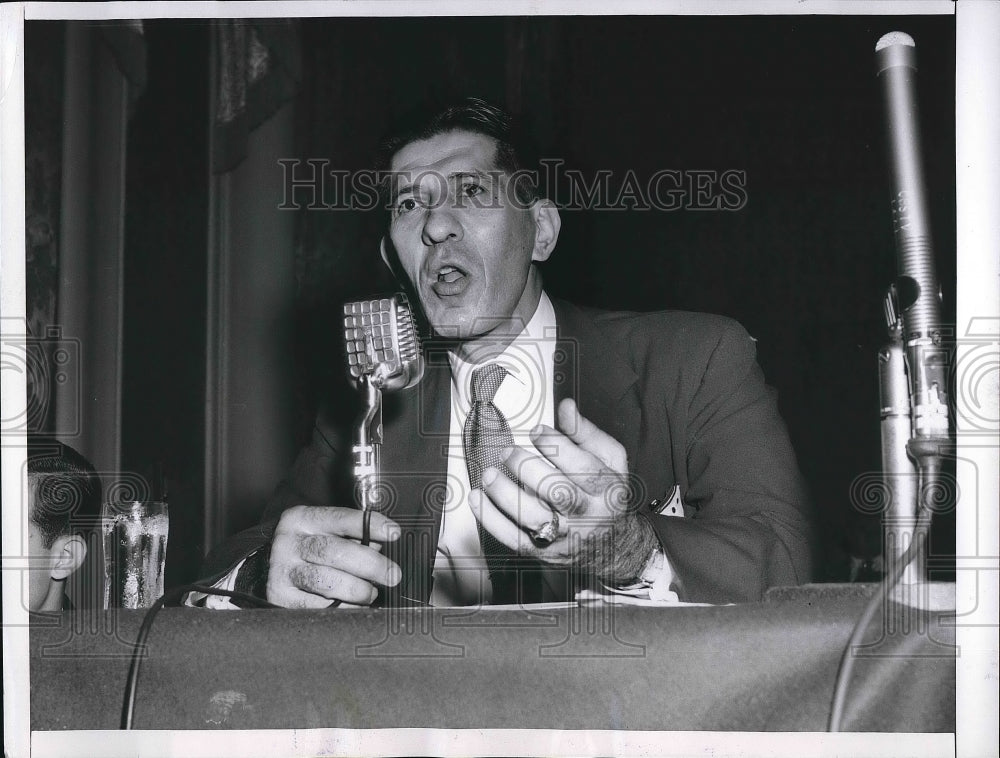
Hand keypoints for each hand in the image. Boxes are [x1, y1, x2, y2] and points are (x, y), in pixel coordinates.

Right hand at [266, 505, 401, 607]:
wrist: (269, 568)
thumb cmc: (311, 548)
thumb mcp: (327, 532)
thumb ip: (353, 537)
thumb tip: (381, 547)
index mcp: (302, 518)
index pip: (339, 518)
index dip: (369, 525)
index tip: (393, 533)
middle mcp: (288, 542)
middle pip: (334, 552)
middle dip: (370, 564)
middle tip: (392, 575)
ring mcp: (282, 570)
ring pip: (325, 581)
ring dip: (356, 589)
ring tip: (371, 593)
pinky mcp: (280, 597)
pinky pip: (317, 606)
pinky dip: (342, 607)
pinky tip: (354, 606)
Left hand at [470, 398, 646, 572]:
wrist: (614, 545)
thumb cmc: (606, 496)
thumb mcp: (610, 460)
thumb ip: (586, 433)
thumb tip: (566, 407)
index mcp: (606, 489)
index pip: (581, 465)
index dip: (556, 445)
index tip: (537, 431)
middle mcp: (587, 514)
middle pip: (557, 492)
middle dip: (527, 468)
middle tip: (508, 452)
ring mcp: (565, 536)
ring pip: (533, 518)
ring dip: (506, 495)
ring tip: (489, 475)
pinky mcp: (545, 552)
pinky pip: (514, 539)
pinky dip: (492, 520)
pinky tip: (478, 499)